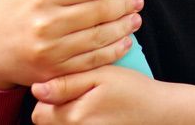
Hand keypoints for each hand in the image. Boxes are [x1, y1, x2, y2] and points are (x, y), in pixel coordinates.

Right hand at [0, 0, 143, 88]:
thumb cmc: (7, 6)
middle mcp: (46, 25)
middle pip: (98, 12)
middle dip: (124, 4)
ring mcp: (51, 52)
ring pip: (98, 37)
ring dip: (123, 27)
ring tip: (136, 17)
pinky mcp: (55, 72)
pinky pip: (91, 62)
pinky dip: (113, 52)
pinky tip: (126, 42)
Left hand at [31, 66, 194, 124]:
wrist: (159, 112)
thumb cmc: (133, 89)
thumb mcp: (102, 75)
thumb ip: (67, 81)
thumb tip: (36, 89)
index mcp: (74, 116)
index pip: (38, 112)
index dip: (48, 97)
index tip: (67, 87)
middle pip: (46, 124)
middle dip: (56, 109)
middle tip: (79, 94)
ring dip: (67, 117)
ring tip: (88, 104)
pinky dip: (80, 122)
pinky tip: (94, 114)